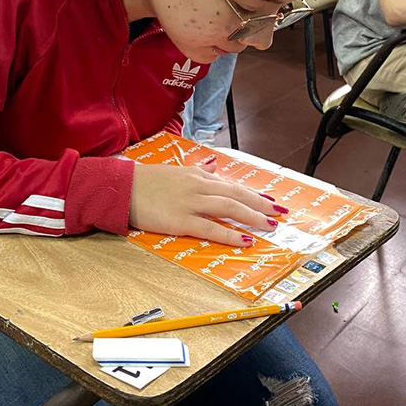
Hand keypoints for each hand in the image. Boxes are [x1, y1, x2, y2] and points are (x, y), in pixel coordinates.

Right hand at [129, 157, 281, 246]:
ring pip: (229, 209)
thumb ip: (197, 170)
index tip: (271, 200)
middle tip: (280, 213)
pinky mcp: (181, 220)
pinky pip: (211, 228)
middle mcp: (198, 187)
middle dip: (261, 204)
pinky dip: (230, 234)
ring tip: (270, 225)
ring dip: (252, 217)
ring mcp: (191, 203)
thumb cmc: (148, 180)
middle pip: (236, 195)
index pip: (232, 185)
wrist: (124, 188)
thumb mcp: (176, 170)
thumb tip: (213, 165)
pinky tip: (245, 240)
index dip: (254, 194)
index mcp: (198, 176)